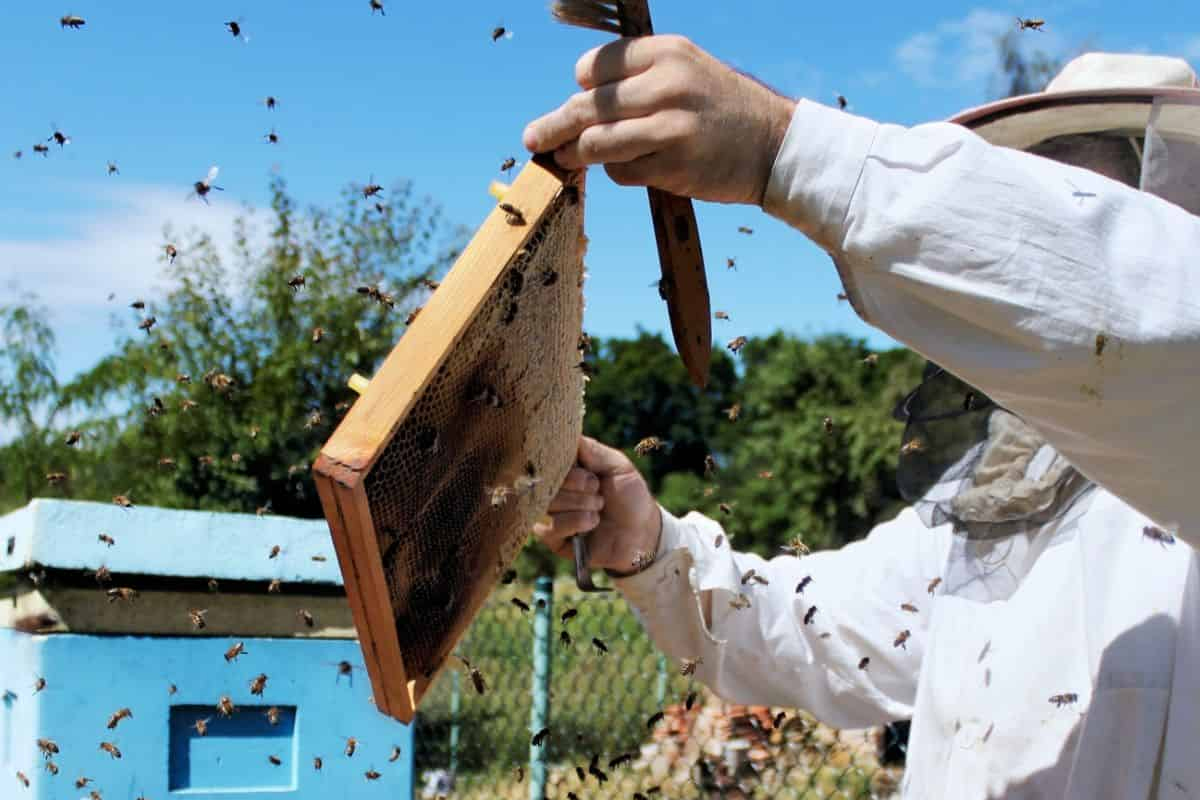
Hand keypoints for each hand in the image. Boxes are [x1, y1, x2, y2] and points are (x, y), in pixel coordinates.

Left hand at [523, 35, 796, 205]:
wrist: (774, 146)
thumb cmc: (720, 111)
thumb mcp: (685, 72)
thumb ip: (636, 81)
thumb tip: (575, 109)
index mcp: (666, 52)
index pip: (594, 68)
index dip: (584, 88)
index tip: (583, 101)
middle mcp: (667, 84)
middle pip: (586, 106)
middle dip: (554, 126)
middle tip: (533, 139)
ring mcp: (670, 126)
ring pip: (596, 142)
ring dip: (576, 155)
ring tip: (565, 159)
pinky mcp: (674, 165)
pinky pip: (621, 171)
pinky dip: (615, 173)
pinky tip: (629, 169)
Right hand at [533, 436, 662, 573]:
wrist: (642, 533)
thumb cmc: (630, 496)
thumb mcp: (618, 466)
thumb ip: (594, 451)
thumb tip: (569, 434)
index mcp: (567, 468)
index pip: (547, 458)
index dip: (564, 464)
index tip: (588, 472)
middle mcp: (554, 488)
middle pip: (544, 481)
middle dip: (577, 487)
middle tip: (598, 490)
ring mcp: (550, 513)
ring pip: (547, 504)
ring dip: (578, 505)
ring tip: (598, 508)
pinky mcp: (552, 538)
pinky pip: (548, 528)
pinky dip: (574, 523)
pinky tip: (592, 523)